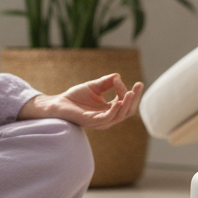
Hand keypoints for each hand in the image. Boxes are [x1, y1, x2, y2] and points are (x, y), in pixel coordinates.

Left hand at [17, 74, 143, 129]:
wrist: (58, 103)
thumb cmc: (75, 97)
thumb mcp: (94, 86)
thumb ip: (106, 82)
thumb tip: (118, 76)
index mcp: (109, 110)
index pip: (125, 103)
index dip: (128, 91)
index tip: (122, 79)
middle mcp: (107, 117)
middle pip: (127, 111)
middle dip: (134, 98)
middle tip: (139, 85)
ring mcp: (100, 121)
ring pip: (119, 116)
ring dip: (126, 104)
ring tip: (130, 93)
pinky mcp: (91, 122)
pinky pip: (106, 119)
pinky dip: (114, 111)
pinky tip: (118, 101)